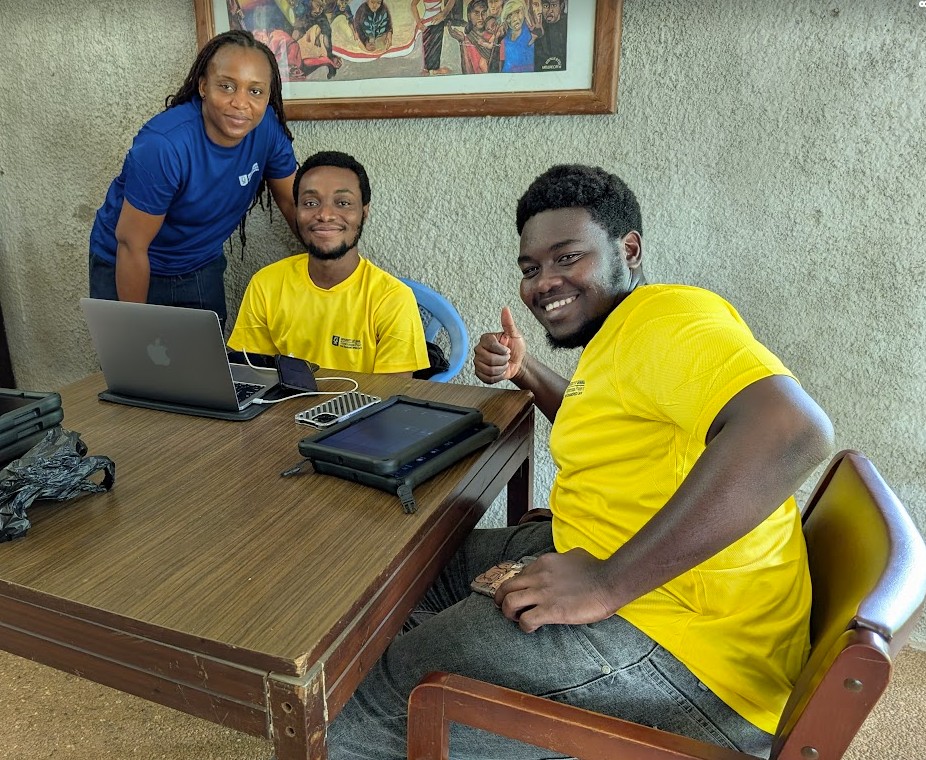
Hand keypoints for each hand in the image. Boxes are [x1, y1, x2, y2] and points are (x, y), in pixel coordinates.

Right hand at [473, 306, 526, 384]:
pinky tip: (500, 371)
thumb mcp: (515, 335)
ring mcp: (477, 362)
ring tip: (503, 364)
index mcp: (486, 339)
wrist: (518, 363)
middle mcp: (479, 349)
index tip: (508, 349)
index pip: (490, 345)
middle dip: (503, 360)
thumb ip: (509, 323)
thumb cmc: (516, 348)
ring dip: (501, 369)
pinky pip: (487, 378)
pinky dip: (498, 377)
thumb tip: (505, 309)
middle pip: (489, 358)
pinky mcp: (479, 373)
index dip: (502, 350)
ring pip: (489, 369)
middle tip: (506, 358)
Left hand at [495, 549, 614, 632]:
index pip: (518, 575)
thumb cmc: (596, 569)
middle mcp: (538, 576)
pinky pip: (525, 620)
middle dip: (502, 599)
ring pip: (509, 602)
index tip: (522, 595)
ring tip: (518, 619)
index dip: (517, 587)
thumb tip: (565, 561)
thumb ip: (564, 558)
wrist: (609, 581)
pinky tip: (532, 627)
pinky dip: (524, 626)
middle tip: (509, 609)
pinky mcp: (550, 611)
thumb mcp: (575, 555)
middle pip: (505, 587)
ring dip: (509, 613)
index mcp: (543, 563)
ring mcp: (542, 594)